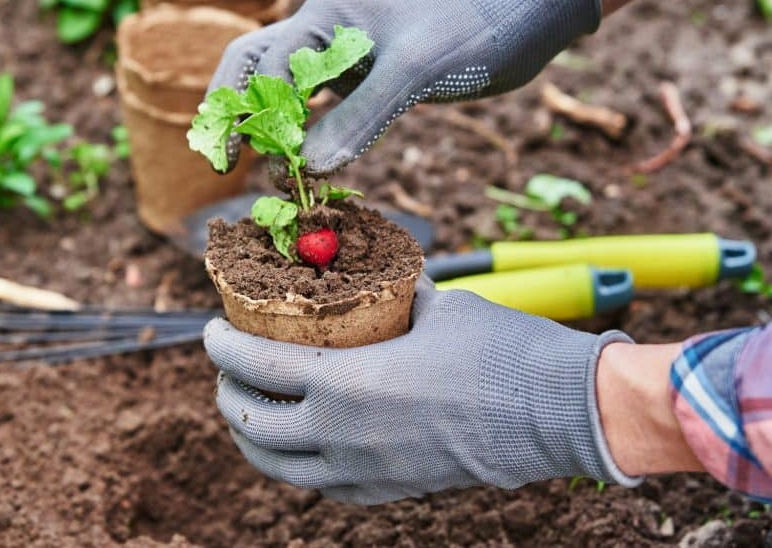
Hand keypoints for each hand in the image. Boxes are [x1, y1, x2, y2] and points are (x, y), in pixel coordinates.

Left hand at [203, 277, 639, 504]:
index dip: (222, 347)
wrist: (560, 412)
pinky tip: (301, 445)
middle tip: (227, 370)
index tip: (211, 331)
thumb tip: (378, 279)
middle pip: (253, 426)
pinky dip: (297, 465)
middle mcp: (344, 437)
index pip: (256, 366)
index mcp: (347, 384)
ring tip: (249, 411)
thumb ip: (395, 298)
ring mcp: (366, 473)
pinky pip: (323, 486)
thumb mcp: (438, 307)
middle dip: (227, 395)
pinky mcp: (392, 492)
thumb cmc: (501, 350)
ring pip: (280, 468)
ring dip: (252, 439)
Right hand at [207, 0, 600, 174]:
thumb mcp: (414, 73)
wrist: (517, 23)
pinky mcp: (357, 73)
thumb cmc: (469, 34)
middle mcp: (322, 25)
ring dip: (261, 123)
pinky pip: (312, 102)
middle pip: (252, 66)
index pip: (271, 69)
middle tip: (224, 163)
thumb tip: (308, 168)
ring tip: (247, 166)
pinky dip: (297, 130)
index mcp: (326, 10)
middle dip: (233, 112)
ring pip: (277, 85)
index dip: (266, 119)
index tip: (275, 164)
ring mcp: (338, 49)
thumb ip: (359, 118)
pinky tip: (294, 159)